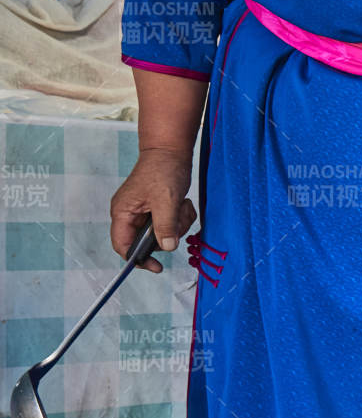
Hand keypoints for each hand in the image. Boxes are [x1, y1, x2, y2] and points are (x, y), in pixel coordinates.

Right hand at [110, 148, 196, 272]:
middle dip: (168, 234)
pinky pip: (172, 223)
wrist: (172, 150)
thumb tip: (167, 247)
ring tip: (181, 206)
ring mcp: (145, 212)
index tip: (157, 267)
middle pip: (148, 241)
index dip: (138, 260)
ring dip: (178, 223)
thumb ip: (165, 226)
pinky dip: (181, 216)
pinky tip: (184, 203)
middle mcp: (131, 214)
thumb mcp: (166, 200)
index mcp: (123, 213)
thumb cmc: (163, 170)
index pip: (123, 246)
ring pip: (164, 233)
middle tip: (178, 220)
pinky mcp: (159, 208)